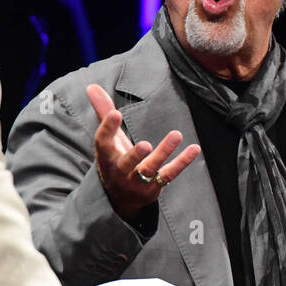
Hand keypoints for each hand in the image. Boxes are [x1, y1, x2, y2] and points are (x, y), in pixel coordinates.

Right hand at [86, 84, 200, 220]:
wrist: (120, 200)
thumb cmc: (115, 160)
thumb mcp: (108, 139)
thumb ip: (102, 112)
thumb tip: (91, 86)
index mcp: (106, 158)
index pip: (103, 144)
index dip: (107, 129)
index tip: (115, 113)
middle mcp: (120, 172)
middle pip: (126, 164)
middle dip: (135, 155)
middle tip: (145, 144)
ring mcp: (138, 182)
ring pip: (150, 168)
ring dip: (163, 153)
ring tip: (176, 134)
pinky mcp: (155, 187)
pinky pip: (170, 174)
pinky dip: (182, 162)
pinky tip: (194, 148)